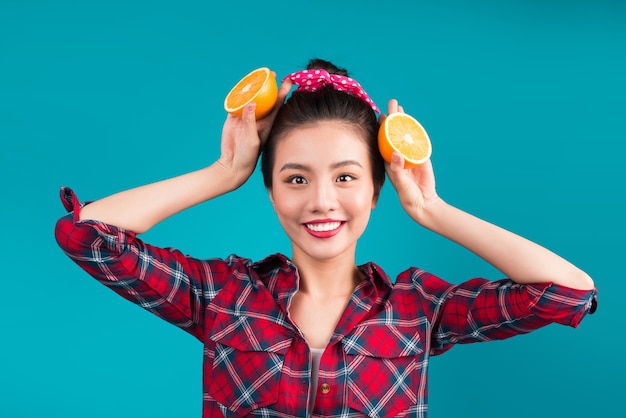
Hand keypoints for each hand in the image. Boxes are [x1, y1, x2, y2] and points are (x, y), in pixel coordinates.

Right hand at [217, 75, 291, 186]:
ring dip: (253, 88)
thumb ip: (250, 122)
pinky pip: (236, 102)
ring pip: (250, 98)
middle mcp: (258, 118)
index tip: (289, 81)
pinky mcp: (233, 118)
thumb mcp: (251, 139)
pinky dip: (237, 95)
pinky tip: (239, 87)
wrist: (232, 164)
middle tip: (271, 73)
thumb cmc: (248, 156)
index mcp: (267, 122)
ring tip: (256, 75)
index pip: (277, 104)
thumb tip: (251, 103)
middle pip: (264, 97)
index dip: (282, 92)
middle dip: (268, 85)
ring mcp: (245, 117)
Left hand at [382, 99, 440, 222]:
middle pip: (393, 133)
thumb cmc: (408, 195)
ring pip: (405, 134)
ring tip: (401, 108)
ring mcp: (410, 155)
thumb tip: (396, 153)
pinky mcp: (421, 156)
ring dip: (404, 121)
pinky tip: (413, 120)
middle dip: (392, 118)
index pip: (383, 140)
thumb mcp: (400, 183)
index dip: (382, 128)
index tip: (380, 115)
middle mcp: (398, 155)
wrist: (424, 202)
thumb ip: (397, 170)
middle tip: (392, 103)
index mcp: (389, 161)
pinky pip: (418, 140)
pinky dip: (415, 130)